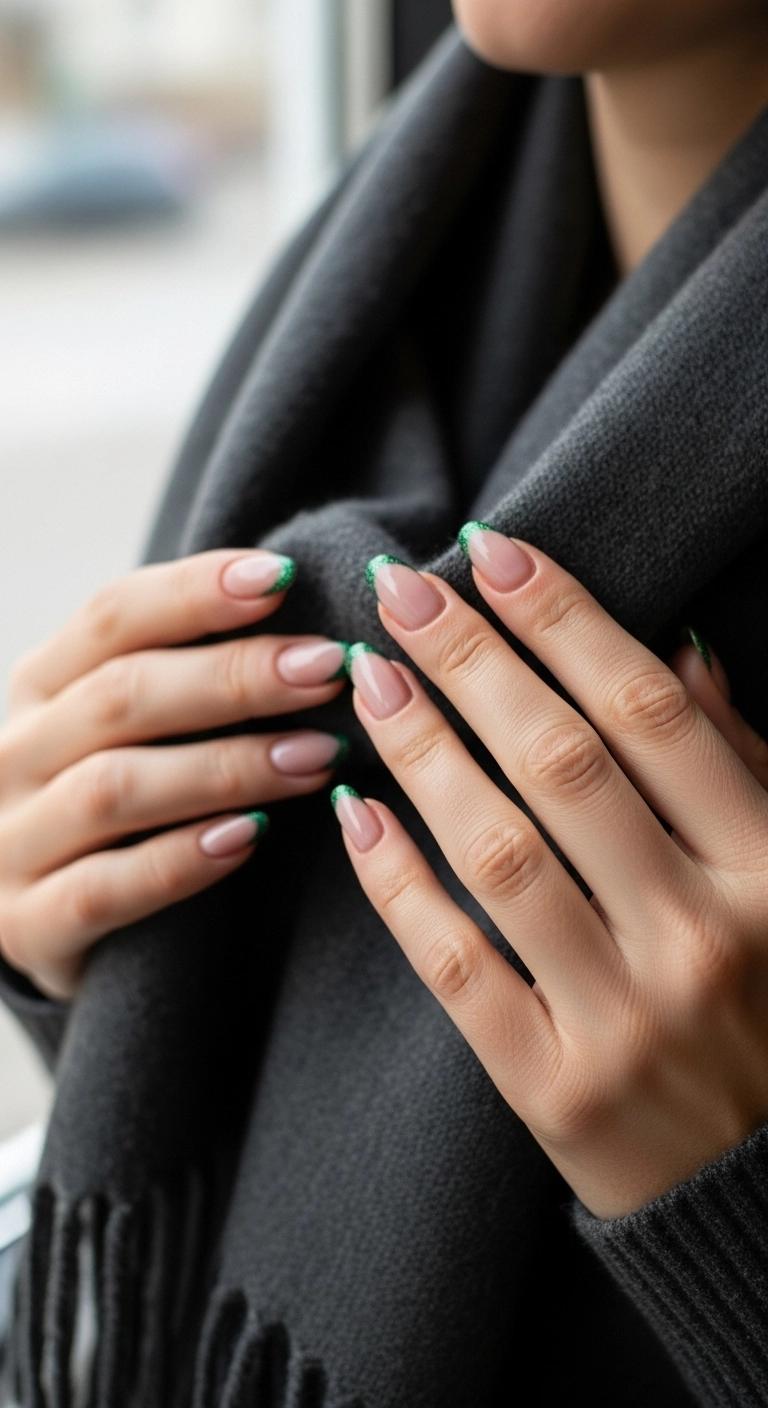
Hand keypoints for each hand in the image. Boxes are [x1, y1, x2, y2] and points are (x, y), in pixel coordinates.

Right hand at [0, 550, 347, 999]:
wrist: (53, 928)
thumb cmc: (126, 811)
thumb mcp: (137, 732)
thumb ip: (195, 677)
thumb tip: (308, 619)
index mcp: (42, 686)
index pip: (111, 616)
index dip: (195, 591)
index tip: (284, 577)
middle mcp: (15, 754)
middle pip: (120, 695)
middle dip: (233, 677)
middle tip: (326, 669)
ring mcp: (12, 843)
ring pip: (114, 787)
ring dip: (225, 768)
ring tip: (316, 757)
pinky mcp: (29, 927)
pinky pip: (101, 889)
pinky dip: (179, 860)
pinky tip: (249, 839)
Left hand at [333, 531, 767, 1217]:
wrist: (759, 1190)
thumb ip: (744, 768)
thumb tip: (681, 648)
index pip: (651, 713)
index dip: (566, 619)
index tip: (491, 552)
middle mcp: (703, 933)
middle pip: (565, 763)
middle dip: (474, 660)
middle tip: (399, 589)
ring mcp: (625, 1014)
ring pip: (502, 851)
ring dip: (424, 751)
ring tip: (368, 678)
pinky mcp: (553, 1085)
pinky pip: (457, 963)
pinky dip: (399, 882)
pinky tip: (354, 810)